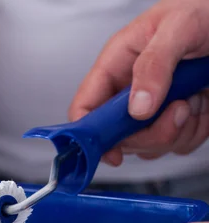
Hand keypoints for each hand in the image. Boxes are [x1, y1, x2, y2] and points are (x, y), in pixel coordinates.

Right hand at [69, 0, 208, 165]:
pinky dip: (196, 131)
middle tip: (178, 108)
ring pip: (150, 146)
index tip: (111, 150)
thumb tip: (137, 107)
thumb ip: (154, 65)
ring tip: (194, 96)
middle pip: (119, 136)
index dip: (90, 133)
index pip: (85, 107)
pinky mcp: (176, 118)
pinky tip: (202, 104)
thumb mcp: (178, 27)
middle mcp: (129, 90)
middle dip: (151, 133)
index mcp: (116, 64)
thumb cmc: (204, 9)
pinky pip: (178, 144)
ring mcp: (152, 108)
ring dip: (179, 130)